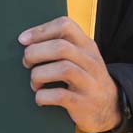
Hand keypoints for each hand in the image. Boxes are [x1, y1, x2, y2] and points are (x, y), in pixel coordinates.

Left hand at [19, 17, 119, 132]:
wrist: (110, 107)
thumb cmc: (85, 78)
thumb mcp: (81, 57)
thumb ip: (62, 45)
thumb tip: (26, 41)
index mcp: (87, 45)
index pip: (65, 25)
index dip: (40, 30)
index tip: (23, 40)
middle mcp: (91, 61)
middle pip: (61, 47)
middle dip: (35, 53)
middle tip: (26, 63)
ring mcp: (89, 83)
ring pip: (63, 69)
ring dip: (39, 75)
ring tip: (34, 82)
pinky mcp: (84, 103)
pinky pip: (61, 95)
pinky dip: (43, 96)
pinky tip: (40, 97)